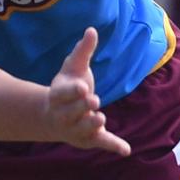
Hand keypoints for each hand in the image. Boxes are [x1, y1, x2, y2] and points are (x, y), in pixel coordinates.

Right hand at [47, 28, 130, 155]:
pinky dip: (112, 146)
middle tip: (93, 100)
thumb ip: (83, 51)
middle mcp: (63, 114)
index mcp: (57, 95)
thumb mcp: (73, 67)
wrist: (53, 116)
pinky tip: (126, 150)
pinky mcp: (88, 139)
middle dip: (81, 107)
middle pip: (71, 113)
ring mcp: (75, 129)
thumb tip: (92, 30)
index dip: (72, 91)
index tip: (83, 87)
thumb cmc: (67, 86)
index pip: (63, 93)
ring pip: (82, 130)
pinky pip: (100, 142)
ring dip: (90, 126)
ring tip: (100, 118)